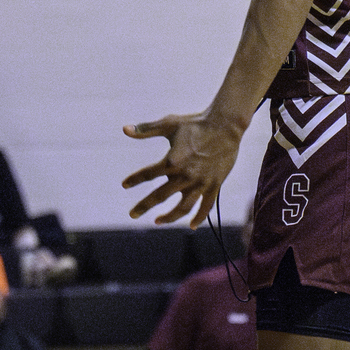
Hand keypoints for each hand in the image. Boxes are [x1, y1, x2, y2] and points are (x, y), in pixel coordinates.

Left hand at [123, 109, 243, 226]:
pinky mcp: (214, 186)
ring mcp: (200, 183)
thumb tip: (124, 129)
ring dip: (168, 217)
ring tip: (157, 221)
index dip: (134, 180)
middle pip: (159, 196)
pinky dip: (199, 218)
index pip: (147, 174)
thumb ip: (146, 129)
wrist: (225, 126)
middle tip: (132, 214)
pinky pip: (205, 207)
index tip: (124, 185)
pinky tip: (191, 226)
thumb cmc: (196, 123)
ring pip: (182, 208)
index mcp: (172, 160)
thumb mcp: (169, 124)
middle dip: (143, 206)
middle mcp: (184, 175)